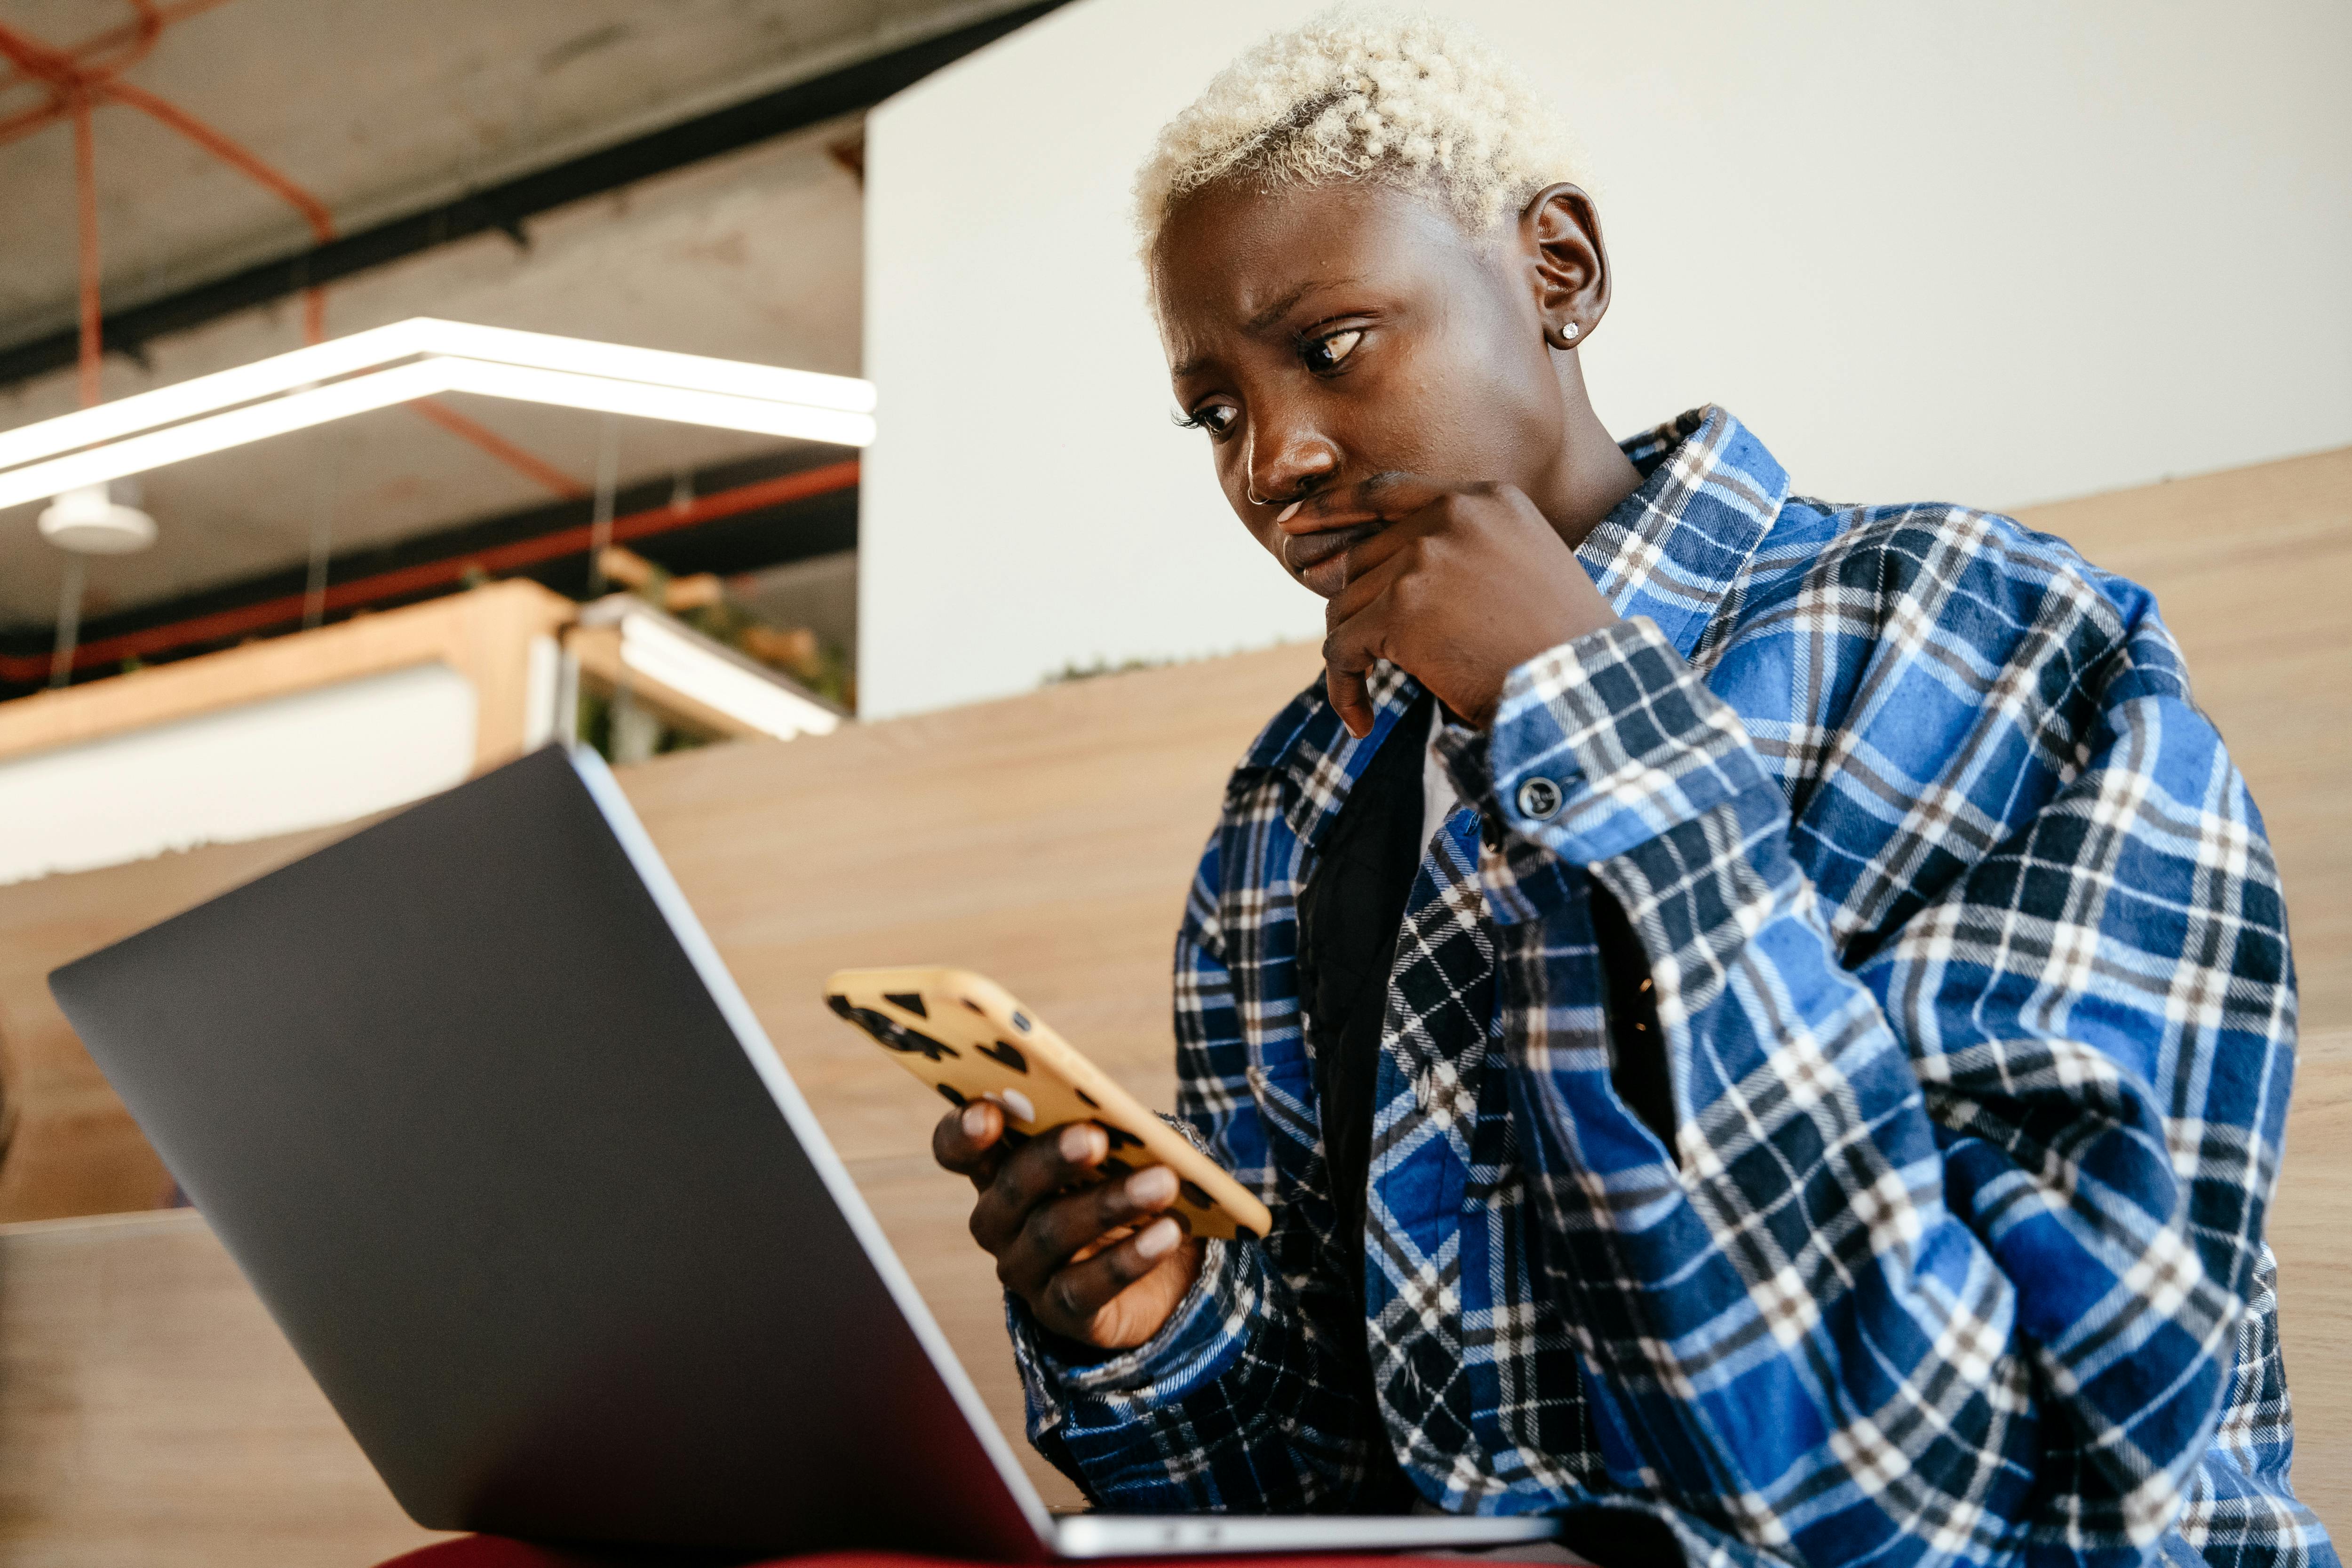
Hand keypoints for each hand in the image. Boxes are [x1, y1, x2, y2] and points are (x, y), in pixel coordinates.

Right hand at [933, 1101, 1205, 1349]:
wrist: (1153, 1277)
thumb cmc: (1120, 1190)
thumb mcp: (1109, 1157)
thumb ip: (1104, 1133)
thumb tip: (1131, 1124)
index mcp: (997, 1168)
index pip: (956, 1148)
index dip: (964, 1131)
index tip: (990, 1113)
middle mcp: (998, 1222)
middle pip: (1011, 1187)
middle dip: (1053, 1159)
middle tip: (1096, 1137)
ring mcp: (1024, 1271)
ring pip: (1052, 1233)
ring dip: (1110, 1204)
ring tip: (1163, 1181)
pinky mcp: (1060, 1313)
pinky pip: (1087, 1288)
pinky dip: (1130, 1259)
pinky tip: (1168, 1234)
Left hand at [1277, 475, 1617, 737]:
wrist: (1583, 688)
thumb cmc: (1557, 647)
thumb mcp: (1519, 568)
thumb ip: (1455, 551)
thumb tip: (1357, 570)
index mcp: (1484, 498)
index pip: (1386, 492)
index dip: (1333, 510)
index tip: (1294, 525)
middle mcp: (1451, 515)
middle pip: (1361, 559)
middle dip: (1354, 612)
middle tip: (1360, 658)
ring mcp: (1425, 557)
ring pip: (1344, 604)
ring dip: (1352, 656)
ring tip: (1369, 694)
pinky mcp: (1402, 607)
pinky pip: (1342, 647)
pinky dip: (1343, 687)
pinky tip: (1361, 719)